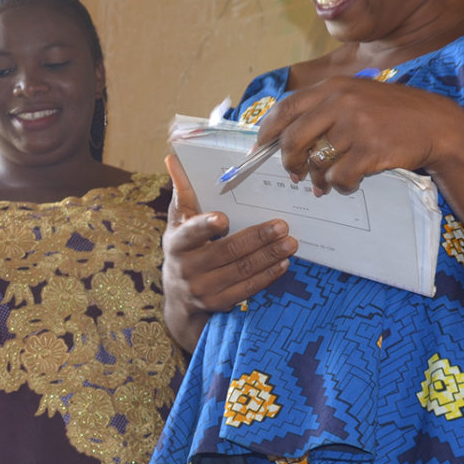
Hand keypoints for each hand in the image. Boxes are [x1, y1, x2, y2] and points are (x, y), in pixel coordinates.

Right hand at [160, 155, 296, 351]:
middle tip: (282, 226)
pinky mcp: (218, 304)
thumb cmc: (184, 248)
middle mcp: (187, 268)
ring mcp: (203, 289)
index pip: (190, 233)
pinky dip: (267, 276)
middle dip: (257, 238)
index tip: (224, 218)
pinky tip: (283, 263)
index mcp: (177, 243)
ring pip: (241, 271)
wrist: (178, 298)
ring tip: (290, 243)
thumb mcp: (178, 223)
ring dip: (269, 256)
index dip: (205, 226)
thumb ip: (181, 193)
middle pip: (227, 251)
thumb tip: (173, 159)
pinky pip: (247, 289)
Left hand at [255, 76, 462, 194]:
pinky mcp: (369, 150)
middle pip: (293, 139)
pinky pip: (339, 178)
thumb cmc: (392, 113)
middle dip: (289, 162)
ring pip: (316, 163)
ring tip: (328, 181)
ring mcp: (355, 126)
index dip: (268, 130)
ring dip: (319, 178)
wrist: (436, 124)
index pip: (286, 107)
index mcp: (333, 86)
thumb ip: (323, 110)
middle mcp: (340, 102)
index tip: (261, 147)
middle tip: (295, 174)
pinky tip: (352, 182)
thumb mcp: (356, 97)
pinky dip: (341, 186)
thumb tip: (285, 138)